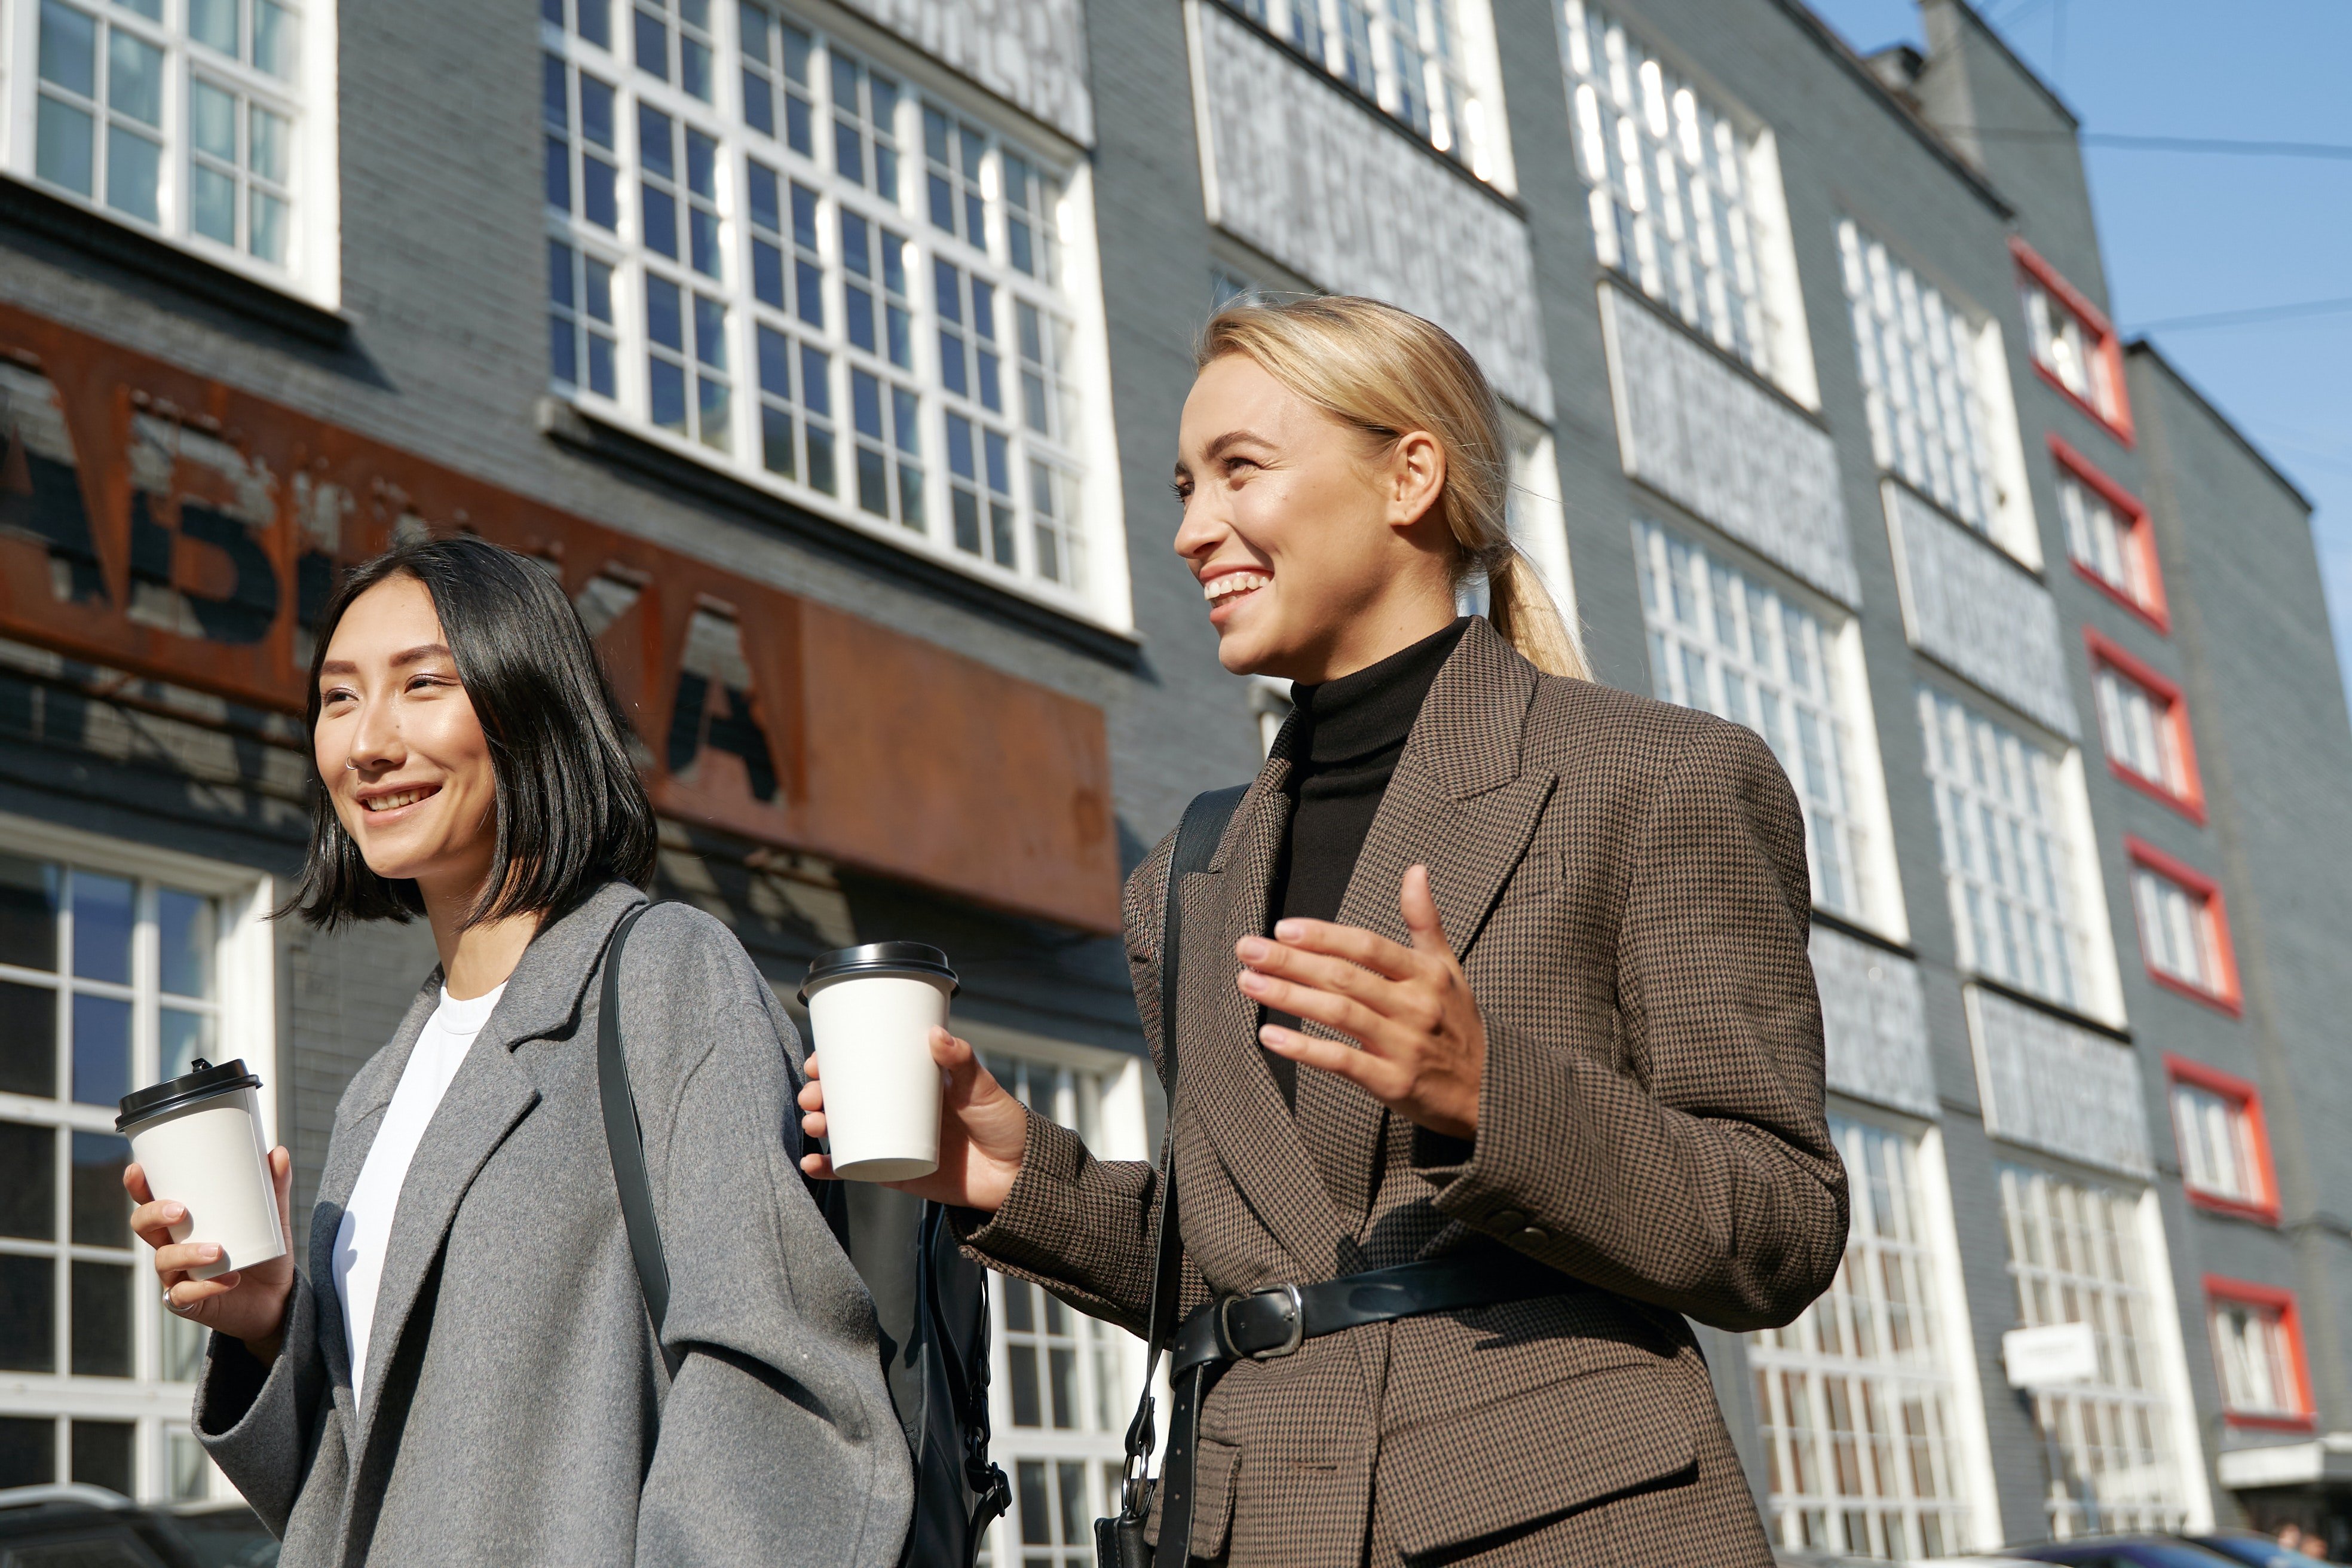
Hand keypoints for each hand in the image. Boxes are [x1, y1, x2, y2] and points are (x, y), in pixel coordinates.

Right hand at [128, 1147, 296, 1363]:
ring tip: (217, 1251)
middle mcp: (173, 1246)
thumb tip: (279, 1153)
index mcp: (184, 1222)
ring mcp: (178, 1275)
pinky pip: (184, 1296)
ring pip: (164, 1261)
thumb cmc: (265, 1253)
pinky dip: (205, 1287)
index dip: (139, 1187)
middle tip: (181, 1211)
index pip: (152, 1201)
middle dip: (154, 1215)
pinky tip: (228, 1280)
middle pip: (144, 1227)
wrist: (277, 1298)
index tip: (137, 1169)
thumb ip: (275, 1189)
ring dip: (187, 1253)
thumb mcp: (274, 1219)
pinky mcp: (190, 1302)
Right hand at [798, 1028, 1030, 1212]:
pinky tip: (810, 1163)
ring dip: (818, 1125)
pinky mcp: (893, 1173)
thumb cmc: (1003, 1124)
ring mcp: (892, 1142)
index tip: (818, 1060)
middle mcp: (897, 1110)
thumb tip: (935, 1034)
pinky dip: (829, 1168)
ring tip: (813, 1123)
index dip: (834, 1062)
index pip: (864, 1065)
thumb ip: (961, 1061)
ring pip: (843, 1131)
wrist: (1018, 1176)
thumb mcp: (981, 1087)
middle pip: (844, 1098)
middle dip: (819, 1094)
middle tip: (813, 1095)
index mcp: (912, 1083)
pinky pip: (853, 1170)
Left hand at [1236, 865, 1484, 1139]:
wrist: (1492, 1093)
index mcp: (1426, 975)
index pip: (1368, 947)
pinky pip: (1342, 1061)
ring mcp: (1404, 1046)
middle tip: (1248, 949)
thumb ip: (1426, 921)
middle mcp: (1416, 1006)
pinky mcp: (1393, 1083)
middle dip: (1291, 961)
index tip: (1283, 928)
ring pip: (1339, 1014)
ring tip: (1250, 983)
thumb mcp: (1451, 969)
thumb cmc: (1461, 1026)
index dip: (1324, 936)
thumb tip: (1416, 871)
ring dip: (1289, 996)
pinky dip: (1304, 1048)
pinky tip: (1271, 1035)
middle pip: (1345, 977)